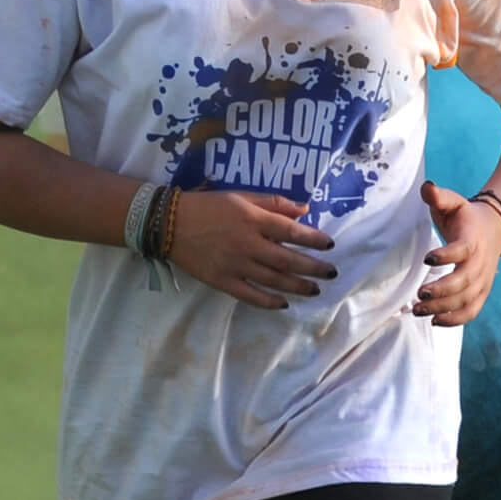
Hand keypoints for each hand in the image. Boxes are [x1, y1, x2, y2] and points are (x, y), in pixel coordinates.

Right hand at [166, 190, 336, 309]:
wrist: (169, 223)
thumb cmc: (207, 205)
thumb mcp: (240, 196)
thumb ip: (273, 203)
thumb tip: (304, 210)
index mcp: (251, 219)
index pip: (291, 231)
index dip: (313, 239)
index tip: (330, 244)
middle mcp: (247, 244)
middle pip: (287, 260)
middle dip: (313, 267)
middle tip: (331, 272)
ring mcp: (234, 265)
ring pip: (273, 280)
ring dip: (297, 286)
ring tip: (314, 289)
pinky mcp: (222, 281)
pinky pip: (250, 295)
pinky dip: (269, 301)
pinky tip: (284, 303)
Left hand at [414, 181, 500, 325]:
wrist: (493, 229)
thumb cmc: (464, 216)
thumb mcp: (453, 202)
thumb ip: (439, 196)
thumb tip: (427, 187)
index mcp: (472, 240)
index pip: (462, 250)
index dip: (446, 255)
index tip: (427, 258)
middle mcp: (480, 263)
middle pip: (464, 281)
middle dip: (442, 290)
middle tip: (419, 294)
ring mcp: (482, 281)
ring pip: (466, 299)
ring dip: (443, 308)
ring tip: (418, 310)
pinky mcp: (481, 292)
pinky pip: (471, 311)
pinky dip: (455, 320)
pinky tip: (435, 321)